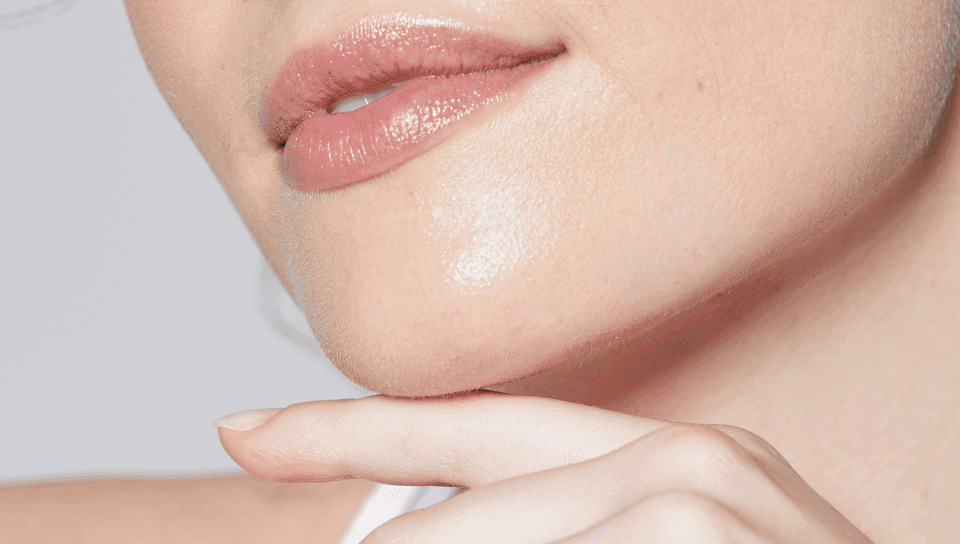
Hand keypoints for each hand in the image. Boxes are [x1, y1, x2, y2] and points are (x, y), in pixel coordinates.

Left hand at [217, 392, 873, 541]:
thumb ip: (564, 525)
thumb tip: (411, 533)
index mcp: (669, 459)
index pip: (473, 429)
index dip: (346, 434)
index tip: (239, 428)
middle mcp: (691, 466)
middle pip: (466, 514)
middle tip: (321, 543)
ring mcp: (715, 510)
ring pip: (492, 536)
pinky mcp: (720, 542)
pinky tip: (423, 543)